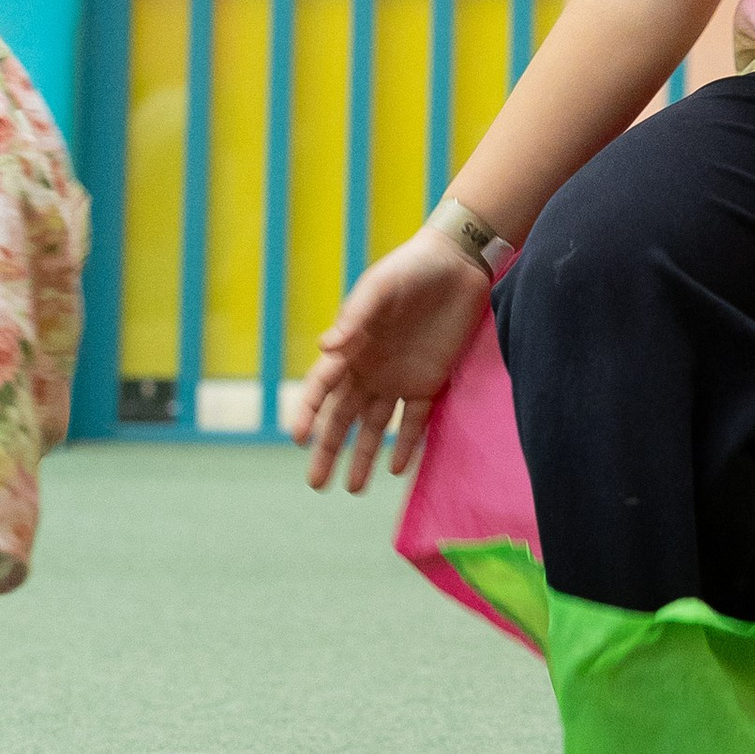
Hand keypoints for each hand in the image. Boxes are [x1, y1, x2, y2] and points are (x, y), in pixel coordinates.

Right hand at [300, 225, 491, 492]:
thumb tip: (325, 348)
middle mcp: (368, 369)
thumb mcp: (380, 289)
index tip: (297, 438)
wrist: (457, 264)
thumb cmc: (410, 270)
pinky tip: (397, 469)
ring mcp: (398, 378)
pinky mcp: (430, 382)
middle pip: (342, 417)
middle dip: (327, 450)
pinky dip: (407, 444)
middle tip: (315, 484)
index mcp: (350, 347)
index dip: (308, 412)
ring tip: (353, 489)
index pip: (321, 387)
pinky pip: (416, 421)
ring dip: (363, 456)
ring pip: (375, 427)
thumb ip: (356, 318)